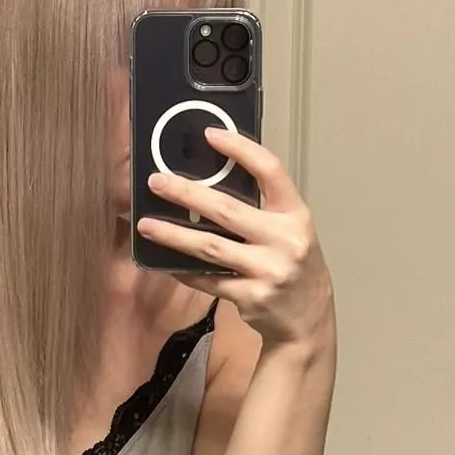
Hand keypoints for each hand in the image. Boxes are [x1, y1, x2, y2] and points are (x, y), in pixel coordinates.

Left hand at [135, 128, 333, 348]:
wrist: (309, 319)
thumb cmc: (293, 264)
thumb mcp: (289, 230)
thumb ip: (260, 208)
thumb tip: (208, 181)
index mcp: (295, 214)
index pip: (270, 170)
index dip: (240, 149)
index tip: (209, 135)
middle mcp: (285, 240)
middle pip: (227, 209)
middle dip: (187, 194)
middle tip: (156, 182)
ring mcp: (269, 270)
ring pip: (210, 246)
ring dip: (173, 234)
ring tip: (146, 225)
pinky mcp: (252, 297)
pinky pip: (208, 279)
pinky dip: (184, 269)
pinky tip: (164, 261)